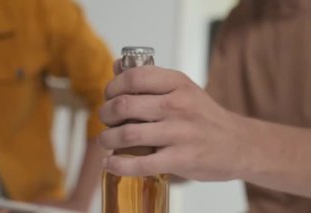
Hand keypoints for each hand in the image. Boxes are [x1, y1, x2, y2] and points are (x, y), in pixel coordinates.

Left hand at [99, 62, 248, 180]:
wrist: (239, 145)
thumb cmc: (205, 116)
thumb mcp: (183, 88)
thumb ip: (151, 78)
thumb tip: (116, 66)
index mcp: (178, 83)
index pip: (134, 77)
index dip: (112, 87)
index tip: (109, 96)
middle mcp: (178, 105)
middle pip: (124, 105)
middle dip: (105, 113)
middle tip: (106, 119)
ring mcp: (180, 133)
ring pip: (128, 134)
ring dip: (107, 139)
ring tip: (106, 140)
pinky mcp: (181, 160)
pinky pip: (140, 164)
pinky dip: (118, 165)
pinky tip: (110, 163)